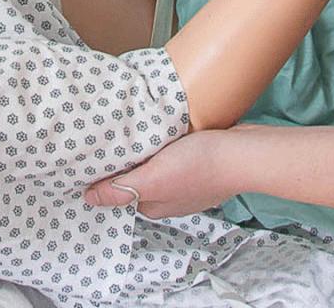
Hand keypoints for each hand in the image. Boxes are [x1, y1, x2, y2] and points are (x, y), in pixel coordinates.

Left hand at [84, 129, 238, 218]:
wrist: (243, 151)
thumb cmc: (200, 166)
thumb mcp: (154, 178)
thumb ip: (122, 189)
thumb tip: (90, 199)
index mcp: (155, 204)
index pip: (122, 192)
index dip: (108, 176)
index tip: (95, 158)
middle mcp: (170, 196)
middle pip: (138, 178)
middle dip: (127, 162)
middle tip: (111, 138)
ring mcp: (187, 180)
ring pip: (156, 166)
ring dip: (146, 151)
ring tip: (133, 129)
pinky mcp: (200, 162)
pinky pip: (174, 154)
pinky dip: (166, 144)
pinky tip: (163, 130)